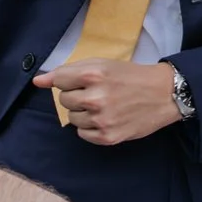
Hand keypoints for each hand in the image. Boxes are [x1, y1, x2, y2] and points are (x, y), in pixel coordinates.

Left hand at [36, 59, 180, 145]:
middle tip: (96, 93)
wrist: (164, 94)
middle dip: (76, 96)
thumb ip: (68, 71)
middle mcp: (95, 98)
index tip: (83, 81)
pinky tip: (105, 118)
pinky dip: (90, 127)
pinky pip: (83, 134)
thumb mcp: (101, 64)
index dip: (70, 80)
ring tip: (103, 106)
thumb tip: (38, 81)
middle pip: (64, 100)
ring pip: (72, 118)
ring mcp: (102, 120)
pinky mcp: (108, 137)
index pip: (59, 80)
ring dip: (83, 112)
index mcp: (93, 74)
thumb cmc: (130, 76)